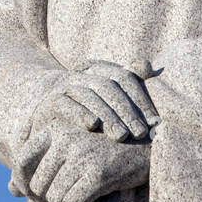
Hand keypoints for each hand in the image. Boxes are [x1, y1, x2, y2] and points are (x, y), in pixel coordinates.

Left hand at [24, 126, 150, 201]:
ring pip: (55, 198)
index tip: (38, 198)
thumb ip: (39, 167)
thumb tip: (9, 190)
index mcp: (55, 127)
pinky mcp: (98, 173)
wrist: (149, 148)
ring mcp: (83, 154)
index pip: (20, 162)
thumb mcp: (71, 151)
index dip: (24, 186)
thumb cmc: (104, 152)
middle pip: (37, 186)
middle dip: (50, 201)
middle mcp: (66, 137)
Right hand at [32, 59, 157, 142]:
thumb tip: (147, 66)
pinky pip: (66, 104)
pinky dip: (80, 113)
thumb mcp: (108, 96)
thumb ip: (130, 81)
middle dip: (127, 111)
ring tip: (121, 136)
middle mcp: (82, 73)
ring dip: (108, 116)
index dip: (141, 99)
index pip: (125, 78)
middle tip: (140, 133)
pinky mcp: (50, 101)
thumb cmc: (87, 110)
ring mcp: (65, 86)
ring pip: (90, 96)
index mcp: (99, 68)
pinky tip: (93, 125)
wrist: (46, 117)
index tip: (154, 121)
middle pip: (109, 87)